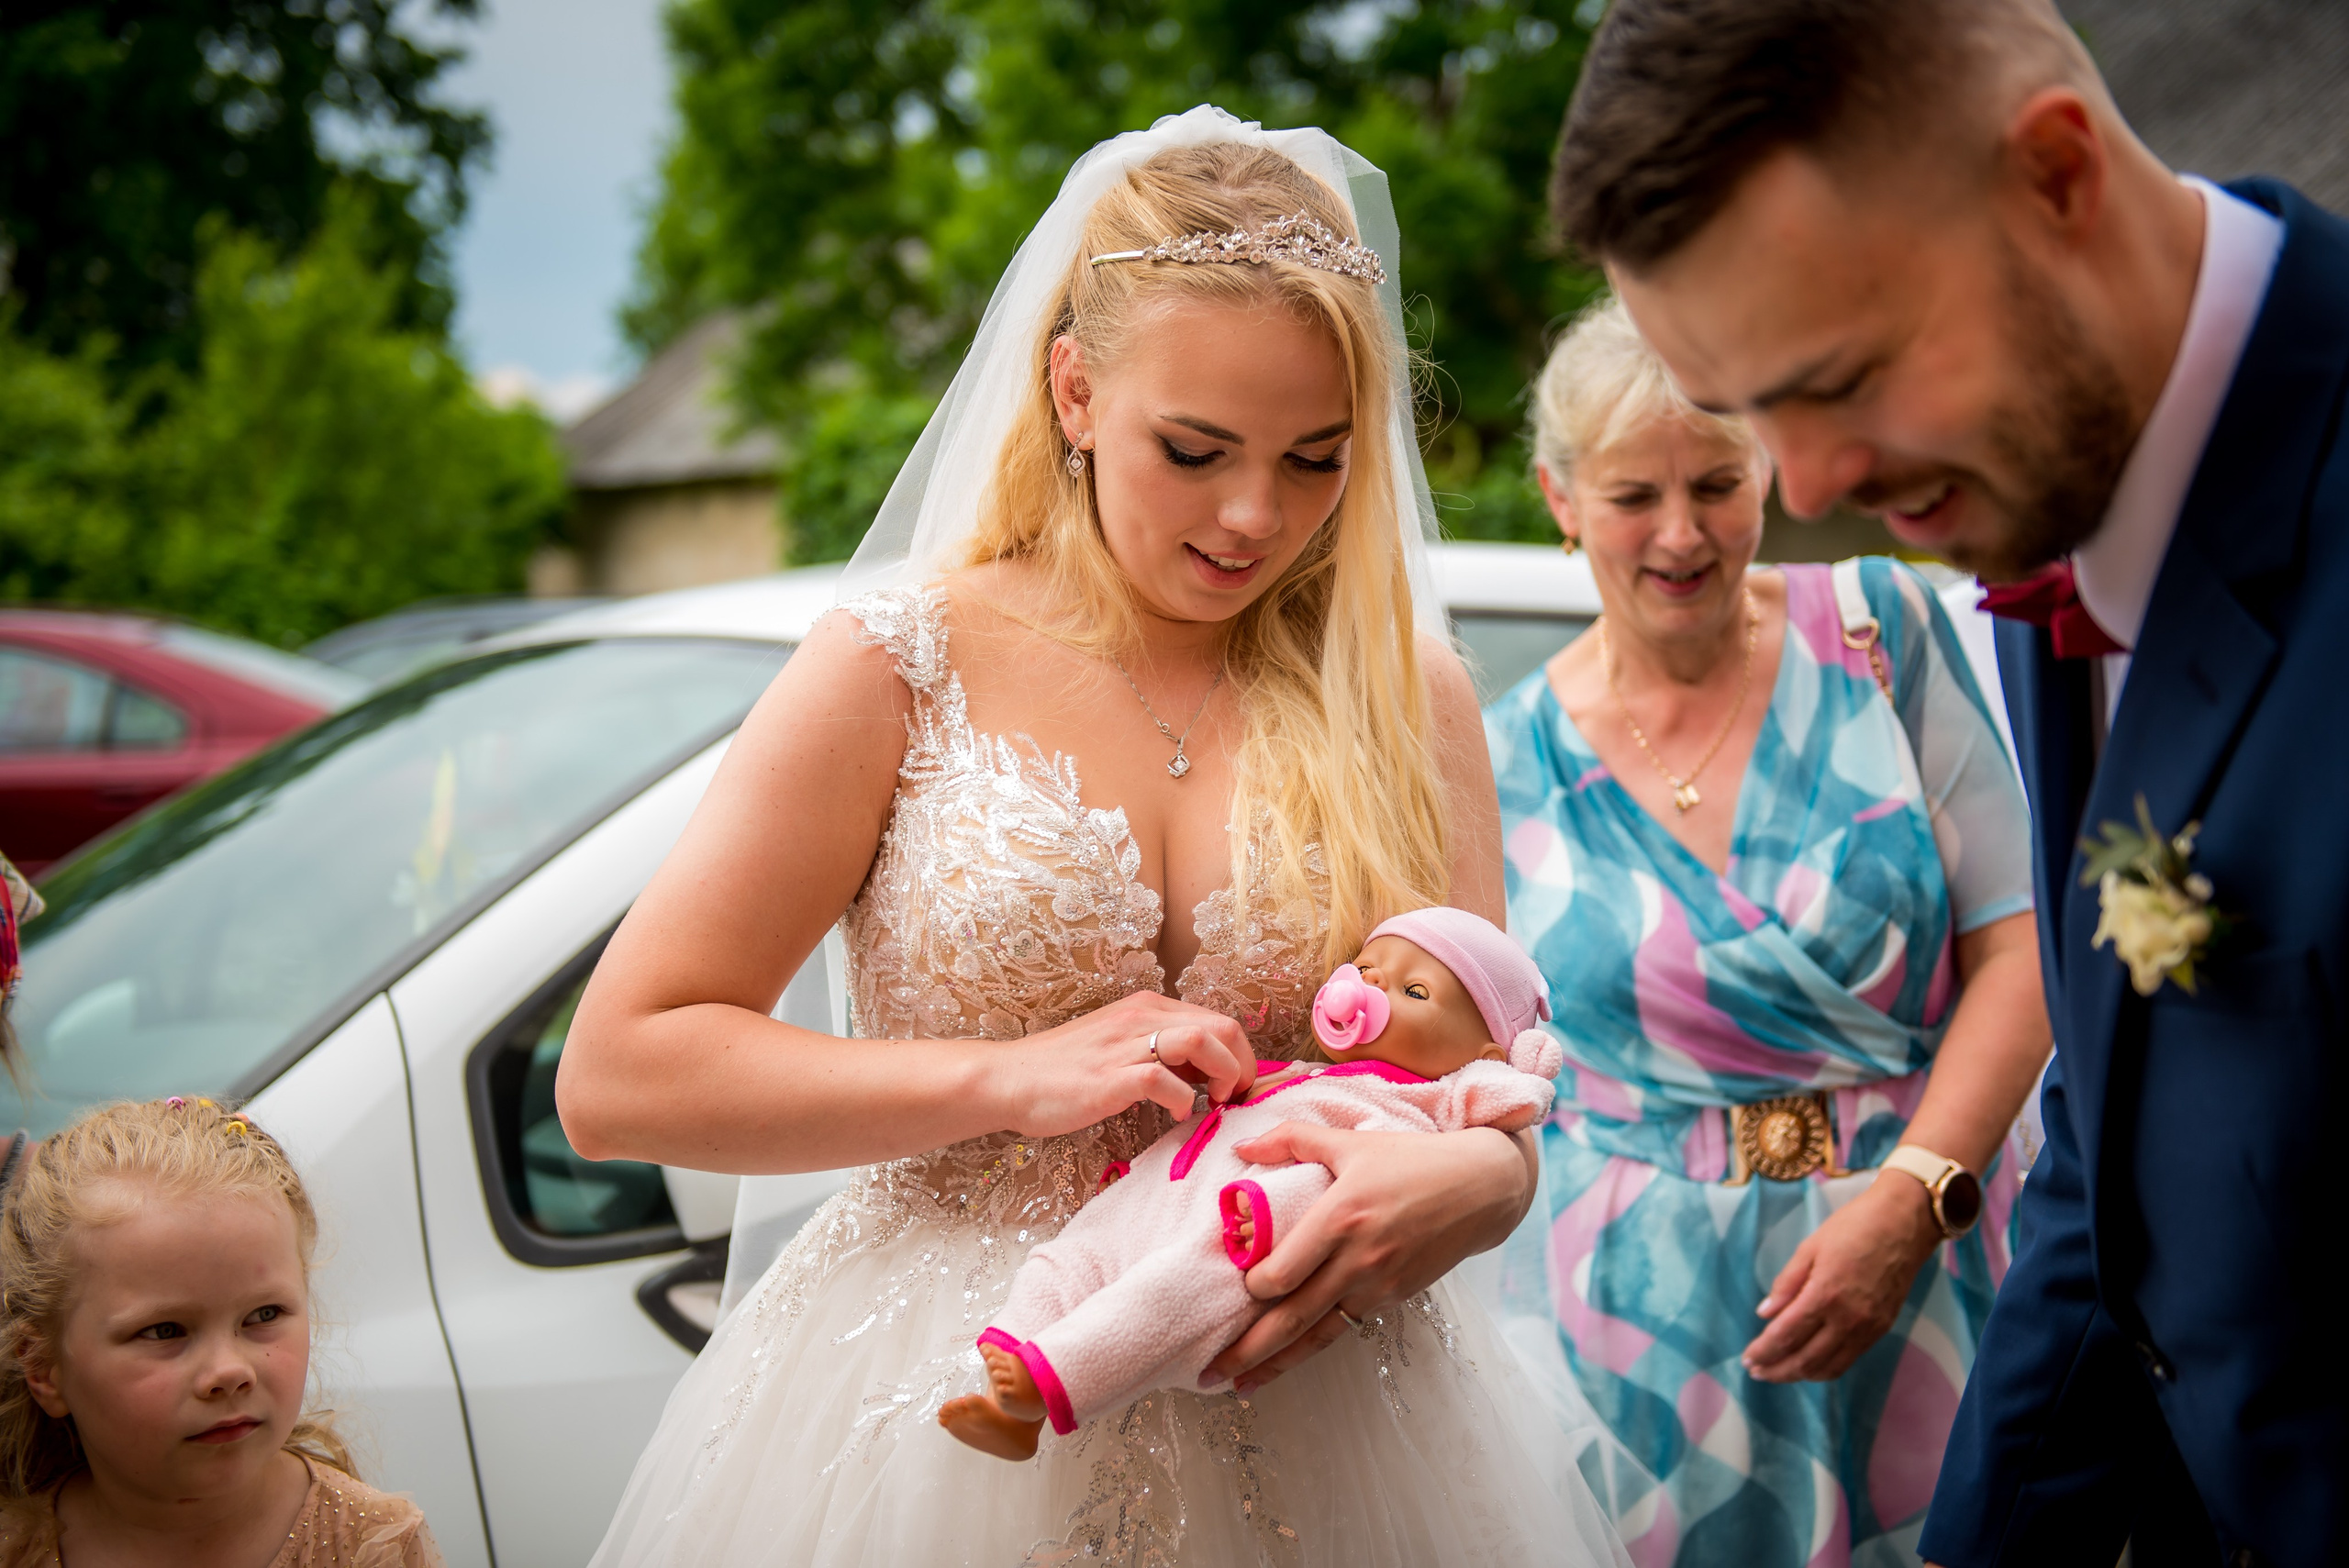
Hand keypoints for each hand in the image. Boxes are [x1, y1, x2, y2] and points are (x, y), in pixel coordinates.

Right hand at [984, 990, 1255, 1138]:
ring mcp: (1125, 1045)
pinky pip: (1163, 1080)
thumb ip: (1162, 1053)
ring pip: (1202, 1041)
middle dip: (1243, 1065)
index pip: (1218, 1019)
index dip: (1241, 1055)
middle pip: (1222, 1027)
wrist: (1008, 1079)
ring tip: (1216, 1103)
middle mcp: (1140, 1018)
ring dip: (1223, 1075)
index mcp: (1147, 1008)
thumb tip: (1207, 1075)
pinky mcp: (1110, 1077)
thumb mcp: (1120, 1048)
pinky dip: (1183, 1100)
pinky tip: (1177, 1116)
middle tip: (1235, 1099)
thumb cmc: (1064, 1071)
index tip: (1239, 1088)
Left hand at [1202, 1122, 1528, 1392]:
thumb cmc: (1411, 1159)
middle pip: (1292, 1317)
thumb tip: (1239, 1147)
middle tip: (1206, 1374)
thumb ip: (1291, 1140)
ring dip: (1276, 1364)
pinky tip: (1287, 1363)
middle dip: (1247, 1350)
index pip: (1282, 1271)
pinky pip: (1344, 1327)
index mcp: (1340, 1217)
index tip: (1233, 1287)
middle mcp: (1357, 1259)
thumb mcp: (1350, 1141)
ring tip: (1239, 1388)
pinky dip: (1313, 1348)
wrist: (1481, 1189)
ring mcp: (1378, 1285)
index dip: (1251, 1288)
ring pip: (1317, 1335)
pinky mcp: (1394, 1298)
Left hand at [1742, 1174, 1941, 1382]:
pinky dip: (1825, 1368)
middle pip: (1805, 1360)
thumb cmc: (1853, 1227)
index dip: (1763, 1351)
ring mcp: (1868, 1328)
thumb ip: (1786, 1283)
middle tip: (1756, 1371)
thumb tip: (1765, 1314)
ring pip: (1828, 1367)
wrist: (1904, 1224)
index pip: (1786, 1335)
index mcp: (1824, 1295)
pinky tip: (1810, 1364)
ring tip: (1778, 1372)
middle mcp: (1847, 1319)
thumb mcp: (1810, 1247)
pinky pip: (1849, 1360)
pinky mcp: (1882, 1329)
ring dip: (1799, 1374)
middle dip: (1777, 1370)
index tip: (1747, 1359)